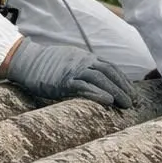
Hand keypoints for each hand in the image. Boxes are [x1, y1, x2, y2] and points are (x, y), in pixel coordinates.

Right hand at [3, 38, 133, 107]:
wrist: (28, 60)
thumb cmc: (48, 64)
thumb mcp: (71, 61)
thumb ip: (84, 68)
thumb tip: (96, 80)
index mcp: (87, 58)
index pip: (111, 68)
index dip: (123, 80)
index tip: (132, 92)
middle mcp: (84, 62)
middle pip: (109, 73)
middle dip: (123, 87)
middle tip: (133, 102)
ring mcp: (74, 70)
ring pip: (100, 79)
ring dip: (115, 92)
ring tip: (125, 104)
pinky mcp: (63, 81)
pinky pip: (83, 86)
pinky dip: (97, 93)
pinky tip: (108, 101)